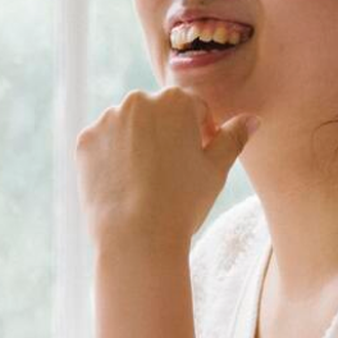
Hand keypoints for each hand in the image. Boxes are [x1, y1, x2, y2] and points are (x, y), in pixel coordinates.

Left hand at [76, 86, 256, 250]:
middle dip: (166, 136)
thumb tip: (253, 119)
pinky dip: (112, 159)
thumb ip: (234, 138)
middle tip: (171, 174)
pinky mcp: (85, 141)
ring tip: (146, 182)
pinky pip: (103, 144)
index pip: (194, 109)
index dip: (200, 135)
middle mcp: (137, 101)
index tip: (197, 163)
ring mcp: (107, 120)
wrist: (137, 237)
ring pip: (128, 128)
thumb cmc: (183, 202)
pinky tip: (124, 185)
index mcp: (175, 100)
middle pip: (158, 114)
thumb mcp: (217, 169)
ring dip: (137, 145)